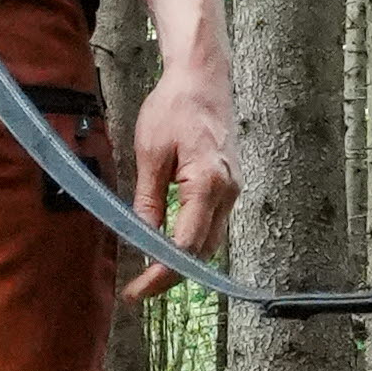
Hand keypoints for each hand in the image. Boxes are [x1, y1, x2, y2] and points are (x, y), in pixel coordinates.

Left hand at [123, 0, 238, 303]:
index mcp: (208, 182)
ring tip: (149, 274)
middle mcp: (228, 191)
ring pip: (210, 242)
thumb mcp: (149, 152)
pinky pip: (212, 225)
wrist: (203, 79)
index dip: (162, 274)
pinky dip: (191, 242)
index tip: (139, 291)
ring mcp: (232, 190)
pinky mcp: (228, 187)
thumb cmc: (175, 107)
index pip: (186, 245)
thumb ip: (147, 200)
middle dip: (172, 275)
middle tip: (138, 290)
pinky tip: (167, 247)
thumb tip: (141, 238)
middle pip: (202, 252)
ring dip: (182, 261)